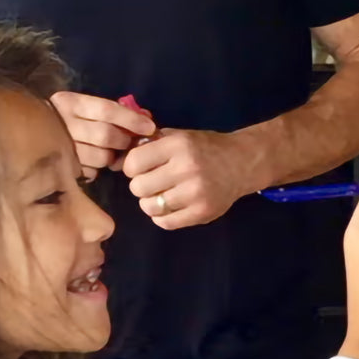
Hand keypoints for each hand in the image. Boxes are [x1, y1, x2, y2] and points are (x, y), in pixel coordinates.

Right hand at [50, 92, 156, 180]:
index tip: (149, 127)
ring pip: (100, 156)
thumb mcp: (85, 107)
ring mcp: (59, 146)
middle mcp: (63, 122)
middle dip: (123, 141)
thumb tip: (146, 119)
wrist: (28, 132)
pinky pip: (90, 171)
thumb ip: (113, 112)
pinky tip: (93, 162)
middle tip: (129, 143)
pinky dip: (97, 169)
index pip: (107, 110)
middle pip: (106, 135)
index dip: (131, 119)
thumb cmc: (68, 118)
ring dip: (111, 157)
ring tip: (110, 153)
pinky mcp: (59, 167)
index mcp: (70, 102)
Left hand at [121, 129, 256, 229]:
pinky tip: (170, 207)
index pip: (134, 163)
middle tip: (152, 182)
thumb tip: (116, 159)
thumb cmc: (205, 148)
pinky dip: (162, 216)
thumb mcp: (179, 136)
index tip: (140, 168)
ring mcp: (195, 193)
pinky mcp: (202, 213)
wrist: (242, 163)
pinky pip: (166, 222)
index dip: (132, 167)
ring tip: (161, 195)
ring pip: (150, 207)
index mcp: (178, 146)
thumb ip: (151, 144)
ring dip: (151, 202)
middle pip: (138, 187)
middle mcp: (187, 168)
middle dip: (141, 186)